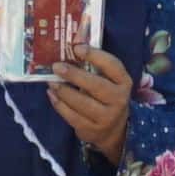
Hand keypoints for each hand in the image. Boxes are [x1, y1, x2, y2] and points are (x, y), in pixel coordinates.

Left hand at [46, 41, 135, 160]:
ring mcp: (106, 117)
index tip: (77, 47)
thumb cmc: (106, 97)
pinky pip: (72, 117)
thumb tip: (71, 45)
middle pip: (96, 85)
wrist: (113, 130)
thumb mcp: (108, 81)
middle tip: (57, 66)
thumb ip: (94, 65)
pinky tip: (51, 95)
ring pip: (82, 103)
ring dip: (64, 91)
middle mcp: (118, 100)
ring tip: (51, 81)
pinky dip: (59, 105)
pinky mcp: (92, 130)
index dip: (95, 55)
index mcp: (124, 82)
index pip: (112, 66)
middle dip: (74, 75)